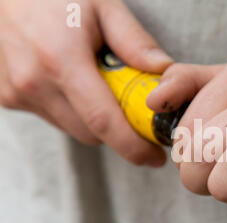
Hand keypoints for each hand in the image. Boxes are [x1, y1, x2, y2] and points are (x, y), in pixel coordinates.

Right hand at [0, 0, 172, 165]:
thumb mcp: (103, 6)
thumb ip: (135, 42)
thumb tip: (164, 74)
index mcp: (60, 61)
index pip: (104, 122)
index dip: (133, 146)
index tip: (154, 157)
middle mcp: (33, 83)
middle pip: (91, 133)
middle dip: (118, 131)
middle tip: (133, 111)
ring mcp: (15, 93)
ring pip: (72, 128)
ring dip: (92, 119)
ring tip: (96, 84)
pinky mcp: (6, 98)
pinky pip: (52, 118)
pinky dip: (70, 110)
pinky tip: (70, 81)